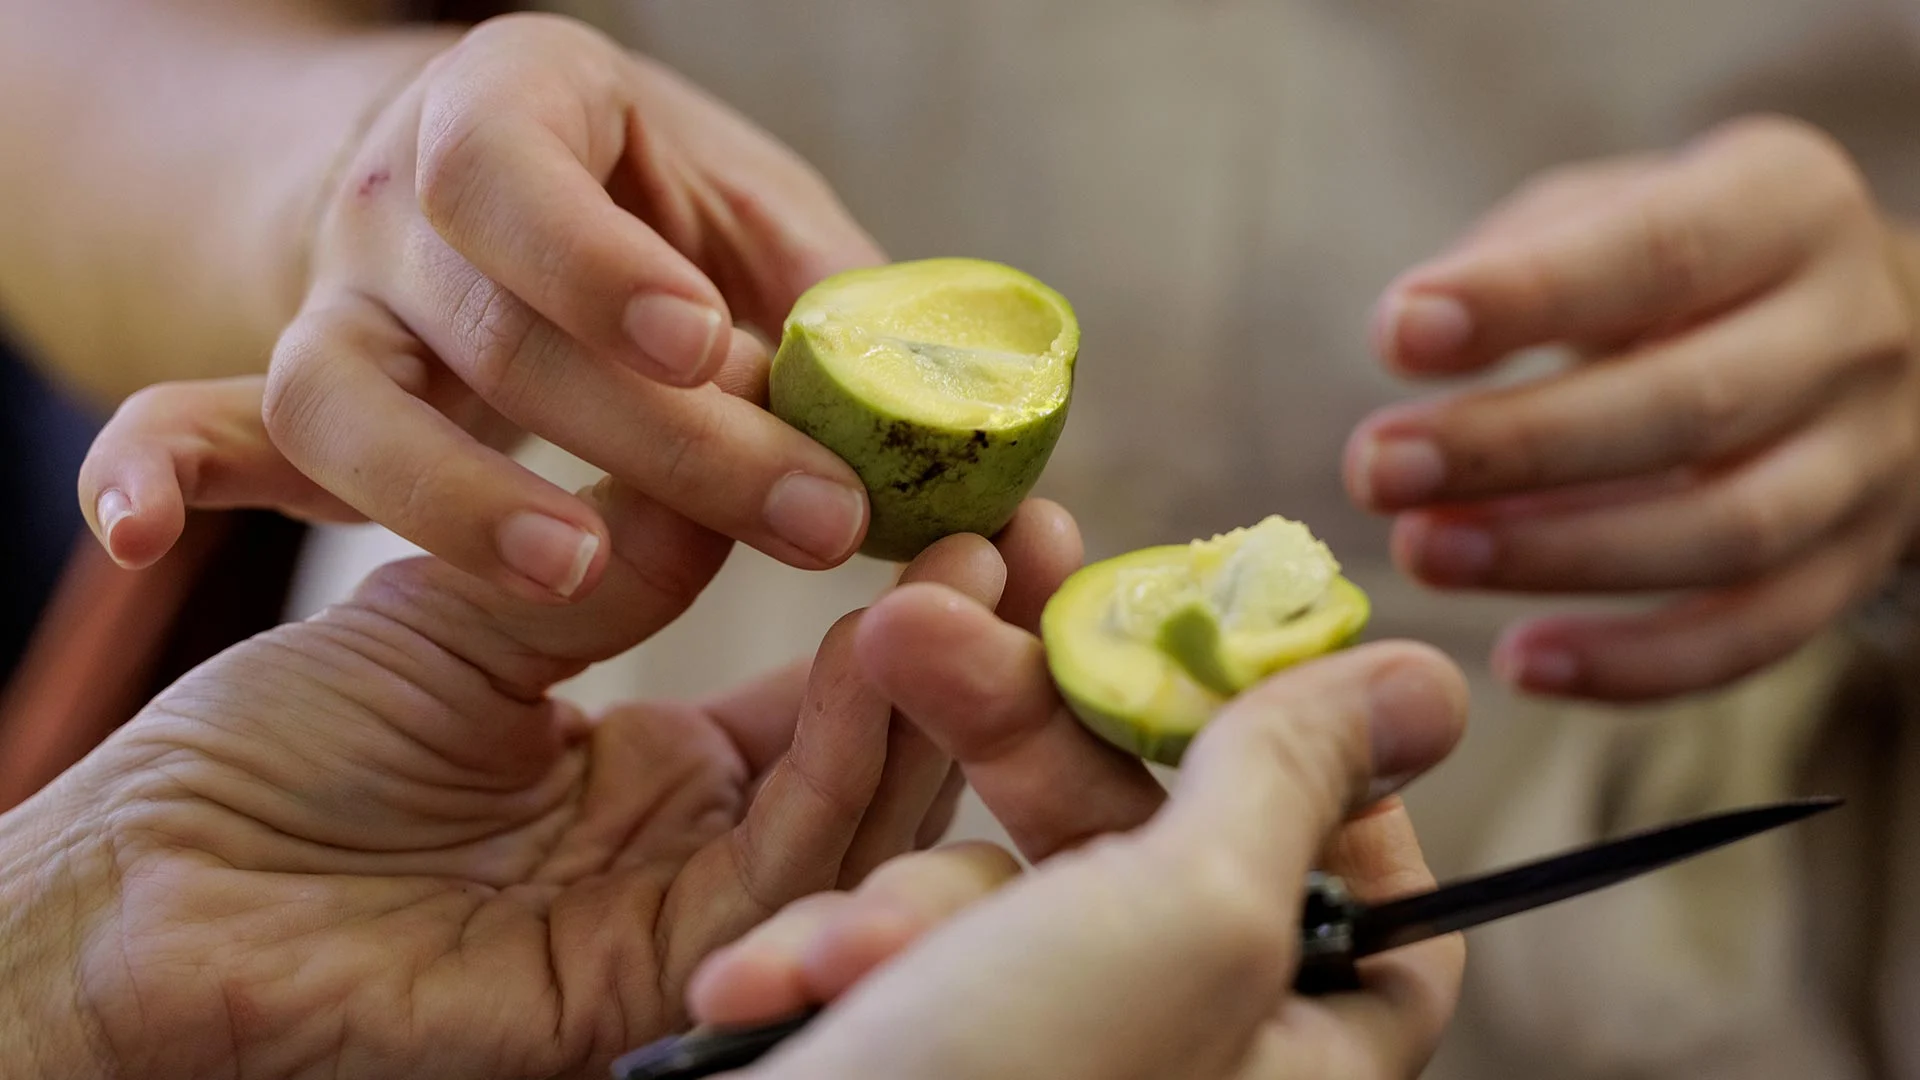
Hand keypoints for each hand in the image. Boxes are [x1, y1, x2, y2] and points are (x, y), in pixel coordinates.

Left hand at [17, 381, 1079, 1078]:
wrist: (153, 880)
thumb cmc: (279, 749)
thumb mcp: (471, 609)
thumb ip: (617, 551)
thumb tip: (749, 445)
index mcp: (654, 777)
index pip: (825, 701)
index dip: (903, 608)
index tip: (966, 501)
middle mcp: (689, 853)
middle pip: (871, 762)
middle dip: (958, 655)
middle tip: (1023, 532)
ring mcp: (678, 922)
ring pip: (854, 821)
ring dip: (924, 700)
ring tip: (971, 569)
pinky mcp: (647, 982)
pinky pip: (780, 879)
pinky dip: (845, 774)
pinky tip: (877, 659)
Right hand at [83, 13, 889, 600]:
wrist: (493, 191)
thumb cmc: (646, 204)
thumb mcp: (745, 209)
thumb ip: (826, 293)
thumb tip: (936, 417)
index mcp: (515, 106)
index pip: (511, 169)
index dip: (596, 260)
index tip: (699, 345)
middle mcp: (397, 200)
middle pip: (490, 324)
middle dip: (655, 437)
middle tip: (806, 519)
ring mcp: (335, 301)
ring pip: (347, 398)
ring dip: (452, 498)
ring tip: (574, 572)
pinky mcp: (302, 397)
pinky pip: (209, 426)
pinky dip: (163, 472)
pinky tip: (134, 535)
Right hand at [686, 593, 1470, 1078]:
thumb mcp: (1178, 923)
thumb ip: (1291, 782)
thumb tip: (1426, 683)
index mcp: (1296, 1054)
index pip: (1368, 879)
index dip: (1305, 759)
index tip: (1210, 660)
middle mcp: (1182, 1052)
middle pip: (1146, 834)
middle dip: (1013, 736)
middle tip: (915, 633)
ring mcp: (1048, 1056)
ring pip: (998, 881)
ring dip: (900, 899)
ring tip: (839, 964)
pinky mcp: (929, 1053)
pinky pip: (903, 946)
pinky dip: (834, 956)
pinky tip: (766, 996)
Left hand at [1346, 115, 1919, 701]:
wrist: (1857, 330)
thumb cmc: (1677, 265)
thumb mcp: (1608, 211)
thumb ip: (1517, 257)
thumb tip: (1409, 330)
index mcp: (1786, 207)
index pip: (1661, 252)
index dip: (1525, 298)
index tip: (1395, 335)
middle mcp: (1850, 333)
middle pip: (1691, 406)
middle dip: (1518, 446)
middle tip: (1376, 468)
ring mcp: (1867, 460)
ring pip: (1726, 531)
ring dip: (1557, 555)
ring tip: (1421, 552)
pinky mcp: (1850, 564)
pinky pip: (1754, 634)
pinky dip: (1634, 664)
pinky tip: (1519, 662)